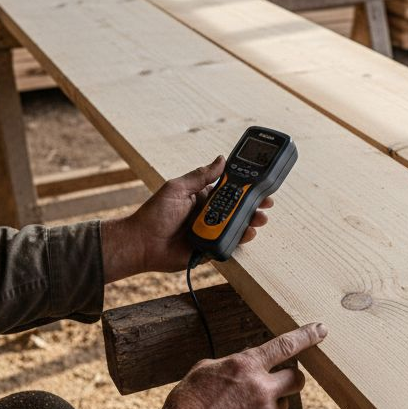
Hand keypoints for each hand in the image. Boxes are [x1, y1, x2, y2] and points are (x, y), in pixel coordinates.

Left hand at [101, 156, 273, 281]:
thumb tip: (221, 159)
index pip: (229, 191)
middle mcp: (208, 214)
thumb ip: (201, 176)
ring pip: (236, 227)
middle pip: (237, 209)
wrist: (142, 243)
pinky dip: (239, 240)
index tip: (259, 185)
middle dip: (253, 206)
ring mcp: (210, 232)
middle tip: (266, 204)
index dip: (245, 188)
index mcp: (202, 197)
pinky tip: (247, 233)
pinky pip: (228, 244)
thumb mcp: (177, 188)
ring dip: (250, 222)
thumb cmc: (154, 214)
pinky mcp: (209, 249)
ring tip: (259, 219)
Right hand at [149, 322, 326, 408]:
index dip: (306, 336)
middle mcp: (262, 388)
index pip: (285, 346)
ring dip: (270, 403)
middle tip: (281, 380)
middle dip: (292, 377)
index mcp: (245, 365)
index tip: (321, 330)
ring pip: (282, 404)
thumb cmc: (188, 404)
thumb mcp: (205, 370)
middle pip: (296, 379)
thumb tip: (247, 364)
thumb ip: (233, 363)